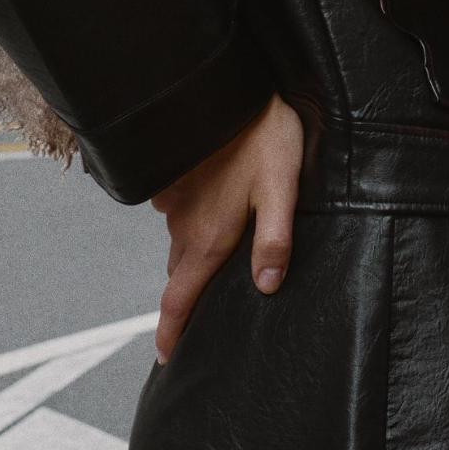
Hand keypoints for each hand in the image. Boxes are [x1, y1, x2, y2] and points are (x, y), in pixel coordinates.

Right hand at [149, 94, 303, 362]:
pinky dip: (189, 222)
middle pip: (180, 275)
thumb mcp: (282, 189)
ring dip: (191, 256)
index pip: (180, 297)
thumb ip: (275, 239)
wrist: (226, 91)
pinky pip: (176, 213)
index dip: (171, 332)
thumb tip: (268, 286)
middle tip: (195, 317)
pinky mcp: (172, 179)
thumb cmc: (266, 139)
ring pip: (179, 243)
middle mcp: (184, 226)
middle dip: (185, 296)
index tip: (165, 358)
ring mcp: (173, 202)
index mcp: (209, 238)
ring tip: (212, 259)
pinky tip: (211, 210)